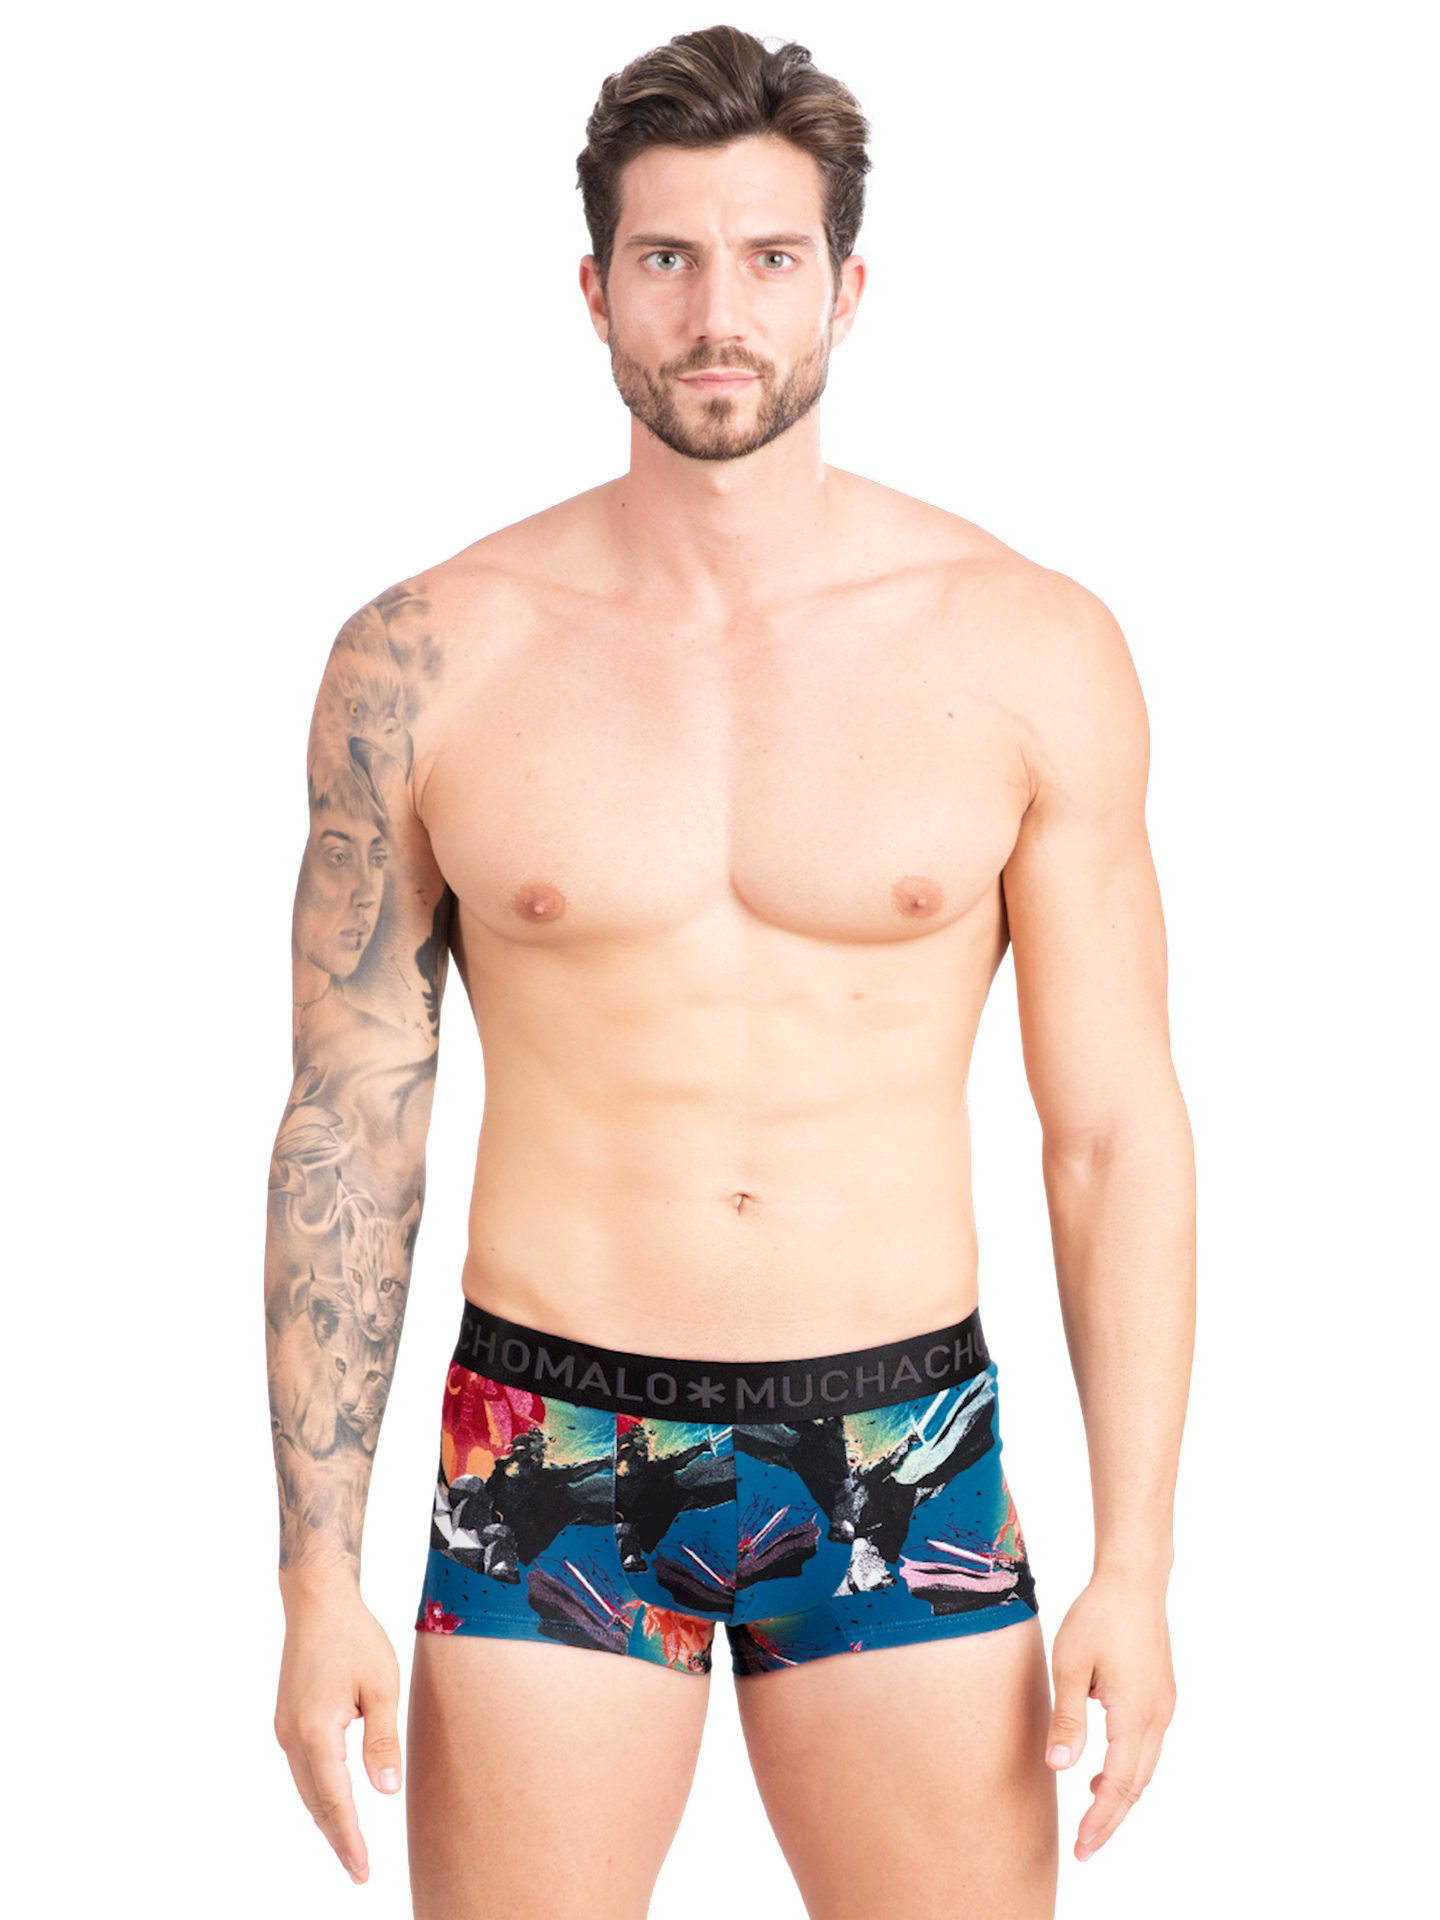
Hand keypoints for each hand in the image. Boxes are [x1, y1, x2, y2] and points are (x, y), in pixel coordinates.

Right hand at [272, 1589, 405, 1886]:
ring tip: (347, 1845)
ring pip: (305, 1787)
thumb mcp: (382, 1687)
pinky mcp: (286, 1719)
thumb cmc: (356, 1639)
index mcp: (316, 1732)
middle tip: (357, 1871)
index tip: (361, 1871)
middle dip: (336, 1837)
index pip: (335, 1801)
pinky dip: (317, 1792)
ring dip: (325, 1817)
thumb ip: (383, 1740)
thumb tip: (386, 1791)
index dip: (348, 1839)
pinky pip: (302, 1768)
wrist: (318, 1601)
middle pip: (314, 1801)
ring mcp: (284, 1728)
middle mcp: (293, 1736)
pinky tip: (332, 1800)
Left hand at [1043, 1575, 1177, 1865]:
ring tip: (1094, 1815)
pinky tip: (1104, 1771)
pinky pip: (1148, 1746)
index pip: (1119, 1786)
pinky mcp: (1162, 1694)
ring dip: (1122, 1794)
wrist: (1132, 1579)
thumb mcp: (1070, 1666)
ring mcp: (1164, 1706)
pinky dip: (1129, 1768)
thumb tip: (1059, 1768)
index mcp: (1134, 1716)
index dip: (1101, 1821)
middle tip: (1086, 1847)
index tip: (1082, 1850)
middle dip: (1112, 1818)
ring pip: (1145, 1767)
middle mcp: (1157, 1717)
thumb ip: (1067, 1718)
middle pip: (1137, 1784)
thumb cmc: (1095, 1618)